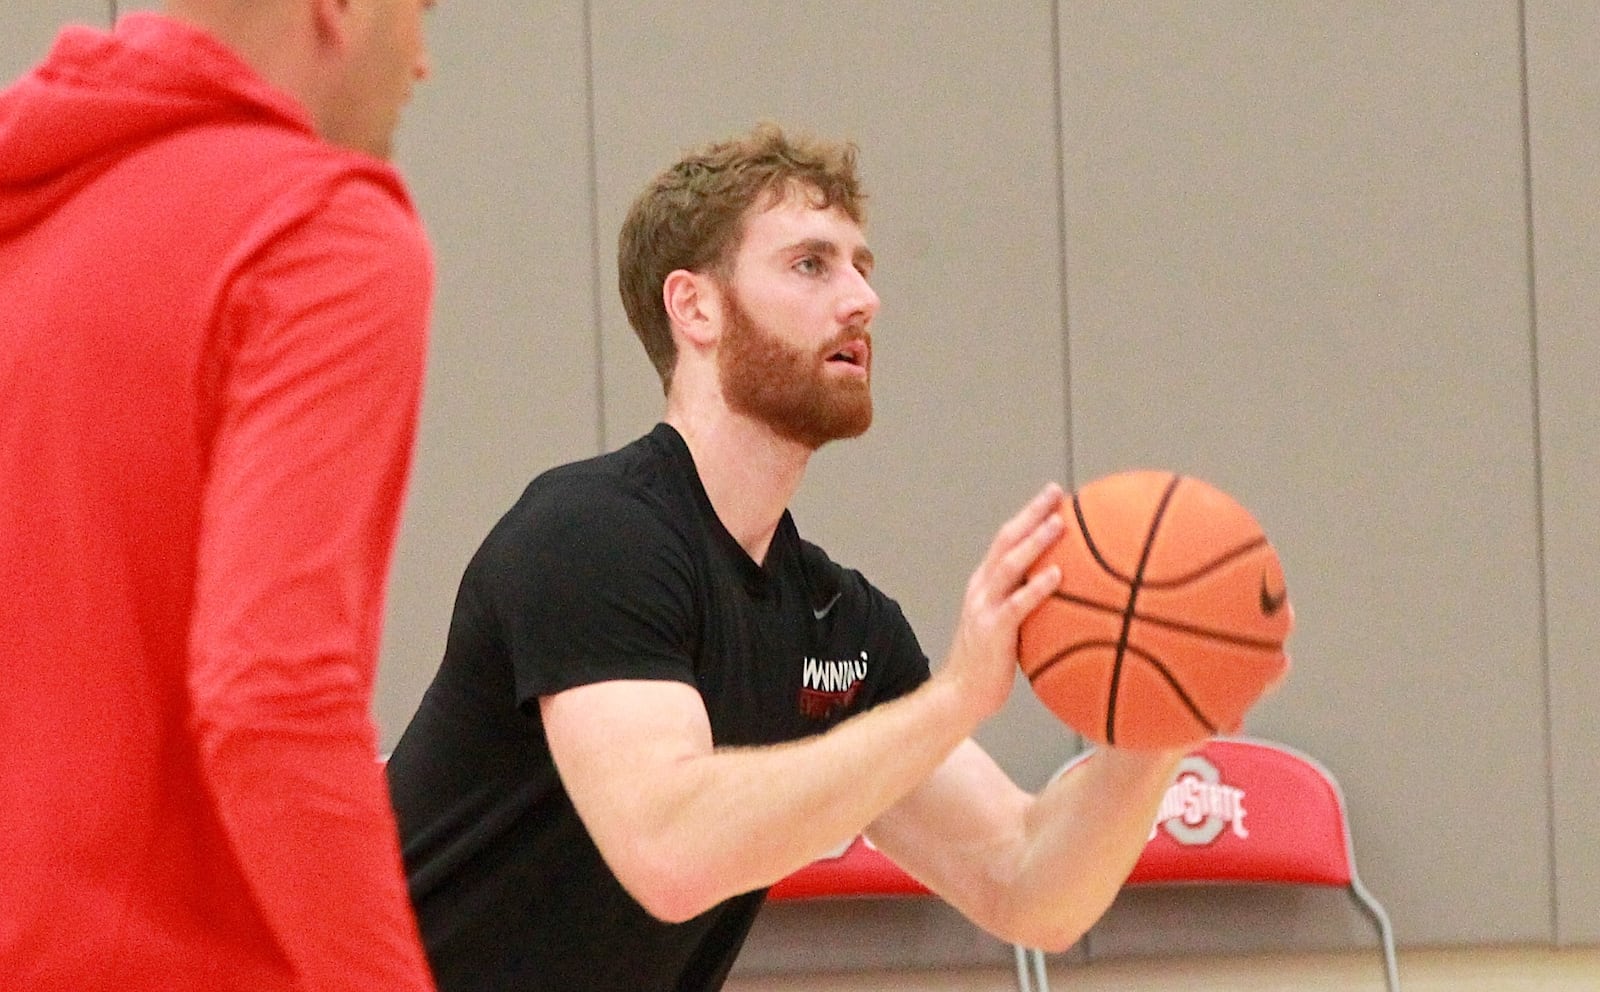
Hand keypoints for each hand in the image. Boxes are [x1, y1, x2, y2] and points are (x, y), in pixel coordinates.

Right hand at [939, 483, 1066, 723]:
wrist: (962, 694)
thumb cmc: (991, 663)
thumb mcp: (1011, 627)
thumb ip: (1030, 606)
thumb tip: (1070, 596)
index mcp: (985, 583)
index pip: (1007, 539)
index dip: (1029, 514)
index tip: (1054, 495)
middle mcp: (982, 587)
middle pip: (1006, 540)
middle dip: (1031, 513)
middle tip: (1056, 493)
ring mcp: (984, 607)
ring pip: (1008, 564)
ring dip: (1035, 542)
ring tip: (1059, 524)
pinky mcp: (992, 629)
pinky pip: (1017, 604)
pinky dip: (1037, 587)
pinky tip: (1058, 575)